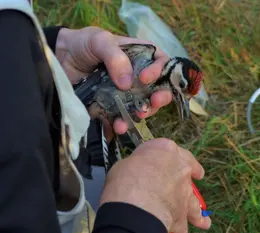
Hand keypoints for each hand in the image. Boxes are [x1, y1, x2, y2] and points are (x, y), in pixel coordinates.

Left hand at [54, 26, 171, 133]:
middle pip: (158, 88)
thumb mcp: (99, 40)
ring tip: (137, 115)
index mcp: (139, 56)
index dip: (160, 71)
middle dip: (159, 97)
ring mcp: (125, 94)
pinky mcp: (111, 108)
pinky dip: (122, 124)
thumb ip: (115, 57)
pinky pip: (121, 119)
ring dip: (142, 113)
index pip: (161, 63)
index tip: (146, 78)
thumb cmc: (82, 44)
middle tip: (153, 102)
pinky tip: (118, 126)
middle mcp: (136, 76)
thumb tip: (127, 84)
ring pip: (142, 106)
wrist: (58, 59)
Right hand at [100, 138, 211, 232]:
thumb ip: (137, 167)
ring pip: (193, 203)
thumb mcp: (126, 164)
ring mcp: (183, 193)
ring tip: (204, 222)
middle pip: (188, 174)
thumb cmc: (126, 178)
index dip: (171, 156)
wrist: (135, 202)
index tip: (172, 158)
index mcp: (166, 150)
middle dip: (190, 179)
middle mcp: (179, 170)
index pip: (171, 150)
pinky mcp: (181, 215)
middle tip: (196, 178)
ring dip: (197, 214)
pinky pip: (181, 229)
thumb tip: (135, 172)